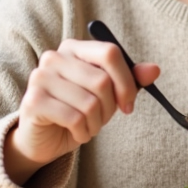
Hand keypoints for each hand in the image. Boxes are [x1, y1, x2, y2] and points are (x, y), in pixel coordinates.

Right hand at [5, 39, 159, 184]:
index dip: (126, 81)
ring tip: (86, 126)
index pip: (110, 53)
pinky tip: (76, 132)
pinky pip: (74, 118)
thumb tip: (154, 70)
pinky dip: (82, 132)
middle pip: (101, 81)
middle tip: (99, 119)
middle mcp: (54, 57)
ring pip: (89, 103)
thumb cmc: (76, 111)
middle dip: (109, 108)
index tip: (128, 104)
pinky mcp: (33, 101)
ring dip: (95, 123)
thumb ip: (129, 80)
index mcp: (74, 48)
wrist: (42, 139)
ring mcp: (40, 78)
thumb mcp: (106, 95)